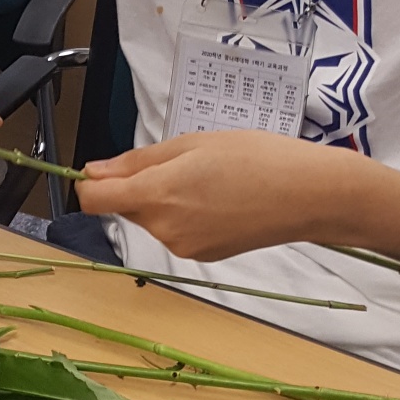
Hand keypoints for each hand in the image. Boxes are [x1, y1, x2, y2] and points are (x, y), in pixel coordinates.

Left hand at [78, 130, 371, 259]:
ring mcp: (184, 247)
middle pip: (124, 207)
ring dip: (163, 199)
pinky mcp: (203, 255)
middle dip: (136, 186)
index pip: (93, 200)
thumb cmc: (258, 159)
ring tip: (206, 178)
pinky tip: (218, 198)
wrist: (309, 195)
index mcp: (158, 196)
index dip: (89, 182)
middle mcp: (165, 229)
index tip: (104, 168)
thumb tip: (94, 171)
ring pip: (151, 219)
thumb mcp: (192, 143)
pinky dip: (185, 215)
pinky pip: (176, 231)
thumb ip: (138, 161)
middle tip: (179, 161)